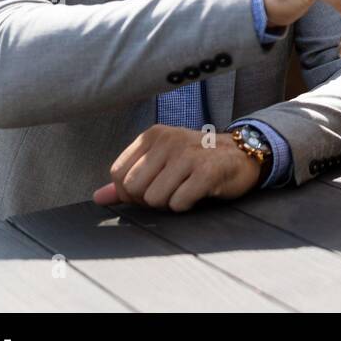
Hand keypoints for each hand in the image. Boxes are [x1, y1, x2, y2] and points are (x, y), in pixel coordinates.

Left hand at [92, 124, 261, 212]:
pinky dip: (186, 205)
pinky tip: (198, 193)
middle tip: (171, 190)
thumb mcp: (160, 162)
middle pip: (133, 188)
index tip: (151, 187)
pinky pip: (178, 203)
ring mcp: (188, 155)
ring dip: (169, 203)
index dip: (129, 191)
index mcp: (152, 135)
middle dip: (148, 199)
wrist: (242, 155)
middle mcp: (168, 140)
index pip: (117, 173)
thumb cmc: (196, 160)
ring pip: (154, 198)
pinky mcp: (206, 171)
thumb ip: (128, 179)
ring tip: (185, 189)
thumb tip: (98, 198)